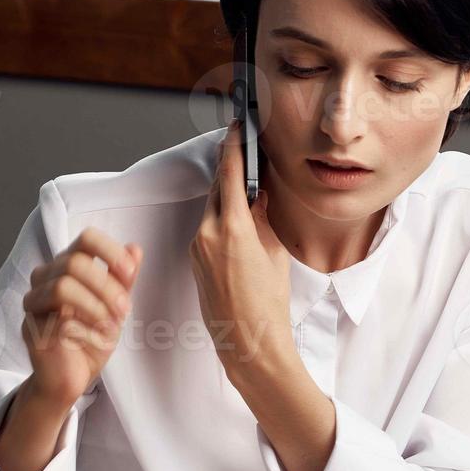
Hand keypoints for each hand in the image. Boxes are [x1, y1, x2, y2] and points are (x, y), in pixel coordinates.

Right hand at [21, 227, 142, 405]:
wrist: (72, 378)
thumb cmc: (90, 340)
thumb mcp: (114, 307)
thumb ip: (122, 280)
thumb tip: (135, 248)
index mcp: (66, 266)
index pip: (86, 239)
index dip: (111, 251)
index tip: (130, 272)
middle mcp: (45, 279)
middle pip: (75, 262)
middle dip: (107, 287)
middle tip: (125, 310)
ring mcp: (34, 303)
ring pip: (62, 287)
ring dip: (96, 307)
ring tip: (110, 326)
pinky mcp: (31, 329)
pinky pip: (60, 320)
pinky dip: (87, 332)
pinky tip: (95, 341)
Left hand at [189, 120, 291, 379]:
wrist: (248, 343)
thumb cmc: (268, 304)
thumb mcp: (275, 252)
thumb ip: (262, 217)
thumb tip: (257, 193)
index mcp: (232, 229)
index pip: (228, 173)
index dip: (233, 146)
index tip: (237, 127)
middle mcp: (208, 234)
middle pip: (217, 189)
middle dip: (231, 171)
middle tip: (247, 153)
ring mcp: (197, 248)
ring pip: (212, 209)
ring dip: (227, 198)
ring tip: (249, 192)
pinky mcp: (194, 260)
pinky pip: (208, 229)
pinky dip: (222, 219)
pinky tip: (239, 223)